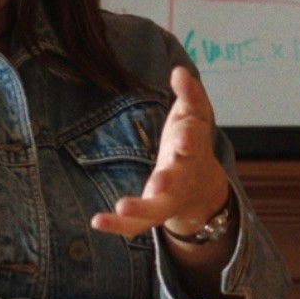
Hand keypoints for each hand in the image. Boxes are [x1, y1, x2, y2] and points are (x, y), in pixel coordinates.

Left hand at [91, 66, 230, 238]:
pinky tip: (98, 221)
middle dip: (168, 181)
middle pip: (178, 179)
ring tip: (122, 207)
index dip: (188, 138)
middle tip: (158, 185)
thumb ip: (189, 94)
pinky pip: (138, 225)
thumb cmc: (191, 144)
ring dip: (142, 209)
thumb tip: (180, 71)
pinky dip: (119, 227)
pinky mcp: (154, 213)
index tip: (181, 138)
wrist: (201, 190)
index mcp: (193, 147)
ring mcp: (169, 198)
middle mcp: (182, 175)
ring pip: (158, 208)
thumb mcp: (195, 115)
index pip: (193, 139)